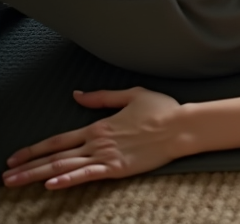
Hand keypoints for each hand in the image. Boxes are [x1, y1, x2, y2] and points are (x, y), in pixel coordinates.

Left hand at [3, 87, 182, 189]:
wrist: (181, 126)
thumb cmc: (162, 110)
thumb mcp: (132, 95)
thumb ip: (102, 97)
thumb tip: (77, 95)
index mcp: (98, 126)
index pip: (58, 140)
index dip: (34, 149)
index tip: (15, 157)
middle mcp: (97, 142)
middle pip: (54, 156)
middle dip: (26, 166)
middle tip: (4, 177)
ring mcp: (106, 156)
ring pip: (64, 166)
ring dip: (36, 175)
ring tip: (15, 182)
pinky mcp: (117, 168)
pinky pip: (87, 175)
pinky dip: (67, 180)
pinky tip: (51, 185)